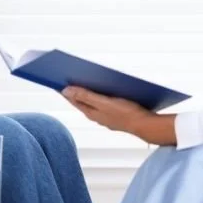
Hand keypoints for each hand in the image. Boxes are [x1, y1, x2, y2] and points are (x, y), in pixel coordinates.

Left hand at [62, 87, 176, 145]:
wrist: (147, 125)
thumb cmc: (127, 113)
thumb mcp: (104, 102)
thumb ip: (85, 96)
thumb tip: (65, 90)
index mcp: (92, 113)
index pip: (73, 100)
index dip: (65, 90)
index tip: (56, 80)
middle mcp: (97, 116)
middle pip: (82, 101)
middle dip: (75, 90)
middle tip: (68, 77)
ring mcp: (106, 117)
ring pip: (93, 103)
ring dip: (87, 92)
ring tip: (84, 80)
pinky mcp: (116, 115)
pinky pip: (103, 104)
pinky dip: (99, 96)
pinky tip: (104, 89)